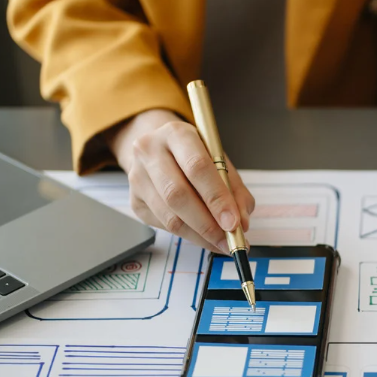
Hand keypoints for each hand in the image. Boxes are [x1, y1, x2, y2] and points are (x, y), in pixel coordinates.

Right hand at [108, 109, 255, 253]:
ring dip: (200, 236)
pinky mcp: (135, 201)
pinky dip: (189, 236)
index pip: (197, 167)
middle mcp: (150, 151)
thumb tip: (241, 223)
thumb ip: (234, 190)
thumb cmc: (194, 155)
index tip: (234, 223)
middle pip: (177, 194)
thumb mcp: (219, 161)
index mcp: (176, 134)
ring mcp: (137, 177)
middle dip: (208, 224)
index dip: (217, 198)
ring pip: (169, 216)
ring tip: (222, 243)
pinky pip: (164, 226)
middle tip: (229, 240)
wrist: (158, 149)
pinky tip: (204, 237)